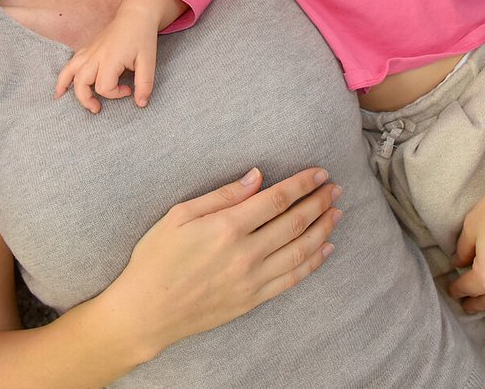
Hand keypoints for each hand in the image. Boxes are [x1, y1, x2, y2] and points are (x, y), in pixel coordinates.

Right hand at [54, 2, 163, 112]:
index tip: (128, 90)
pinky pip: (71, 63)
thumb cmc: (142, 38)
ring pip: (70, 71)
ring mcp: (89, 51)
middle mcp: (95, 56)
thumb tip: (141, 104)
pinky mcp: (88, 49)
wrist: (136, 16)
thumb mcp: (148, 62)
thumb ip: (145, 84)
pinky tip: (61, 86)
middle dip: (86, 99)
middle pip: (81, 83)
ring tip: (61, 99)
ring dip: (65, 86)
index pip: (104, 87)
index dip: (116, 94)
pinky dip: (64, 75)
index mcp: (110, 59)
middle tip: (98, 108)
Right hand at [103, 167, 343, 357]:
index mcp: (227, 227)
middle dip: (319, 202)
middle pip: (295, 222)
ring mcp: (252, 279)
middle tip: (335, 189)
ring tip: (336, 213)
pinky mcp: (253, 299)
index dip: (302, 184)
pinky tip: (325, 248)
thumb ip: (222, 195)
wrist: (147, 311)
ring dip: (323, 229)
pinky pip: (292, 278)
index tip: (319, 174)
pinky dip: (313, 262)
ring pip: (300, 250)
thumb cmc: (156, 259)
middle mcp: (245, 253)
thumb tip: (256, 177)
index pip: (277, 199)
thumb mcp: (179, 216)